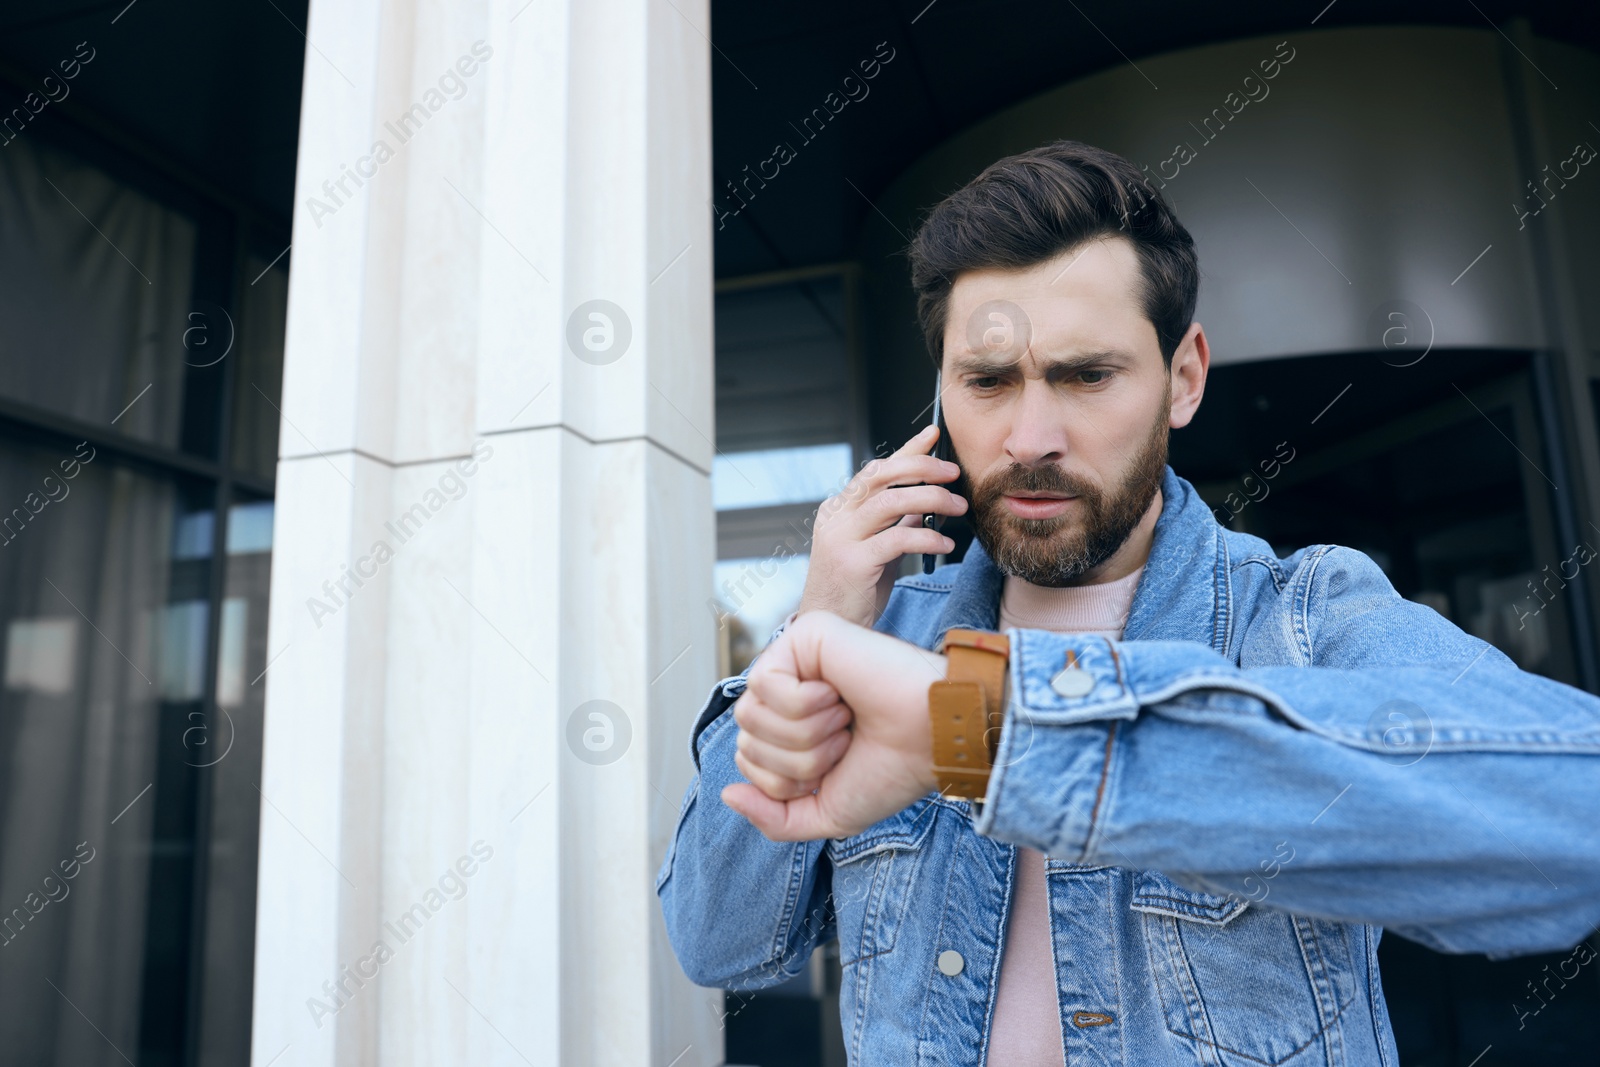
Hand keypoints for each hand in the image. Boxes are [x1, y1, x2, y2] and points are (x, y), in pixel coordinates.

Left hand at [721, 611, 947, 840]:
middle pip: (745, 738)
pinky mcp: (803, 635)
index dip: (784, 781)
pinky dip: (804, 703)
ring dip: (804, 733)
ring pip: (750, 714)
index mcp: (792, 726)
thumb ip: (774, 818)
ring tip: (844, 718)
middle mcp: (788, 690)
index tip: (837, 765)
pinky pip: (765, 683)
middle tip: (845, 741)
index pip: (747, 759)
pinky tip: (839, 692)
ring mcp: (794, 660)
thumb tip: (726, 795)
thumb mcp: (827, 811)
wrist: (933, 738)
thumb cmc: (891, 769)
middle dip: (797, 761)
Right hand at [795, 426, 965, 628]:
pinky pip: (896, 539)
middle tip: (954, 473)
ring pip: (889, 502)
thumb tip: (928, 501)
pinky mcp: (852, 563)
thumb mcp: (876, 550)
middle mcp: (835, 517)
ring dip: (931, 499)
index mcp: (838, 510)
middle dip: (922, 468)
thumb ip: (895, 523)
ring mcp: (840, 539)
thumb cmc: (853, 591)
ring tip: (958, 507)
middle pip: (880, 476)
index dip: (907, 451)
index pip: (875, 470)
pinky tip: (945, 543)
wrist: (828, 629)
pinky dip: (926, 537)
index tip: (934, 434)